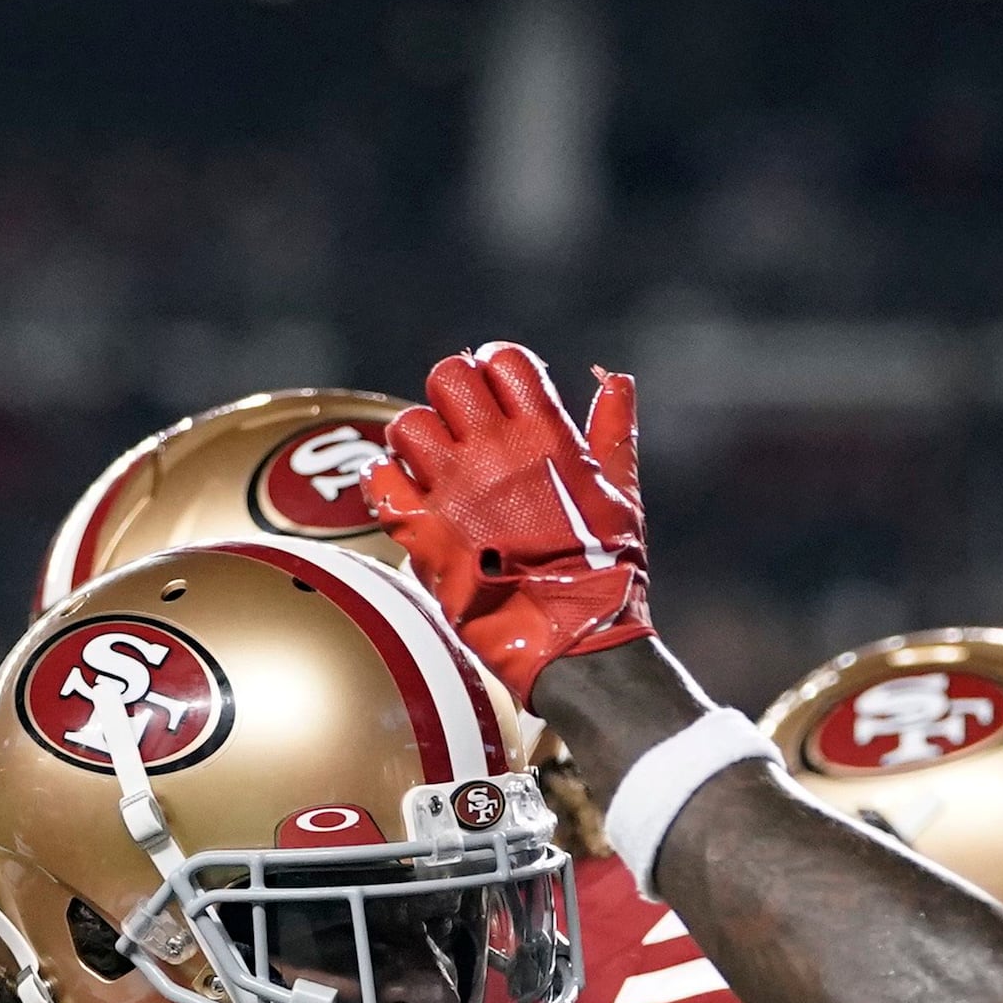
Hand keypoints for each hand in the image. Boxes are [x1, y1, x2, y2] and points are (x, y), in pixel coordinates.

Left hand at [370, 344, 655, 705]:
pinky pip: (379, 480)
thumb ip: (614, 431)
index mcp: (547, 435)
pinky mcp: (425, 533)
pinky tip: (400, 495)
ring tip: (429, 465)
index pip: (504, 359)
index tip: (495, 395)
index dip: (495, 369)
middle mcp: (496, 452)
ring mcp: (456, 490)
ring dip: (414, 439)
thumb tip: (616, 379)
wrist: (576, 643)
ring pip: (407, 424)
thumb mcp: (623, 493)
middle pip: (448, 378)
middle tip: (459, 429)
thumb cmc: (607, 573)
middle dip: (451, 397)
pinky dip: (382, 482)